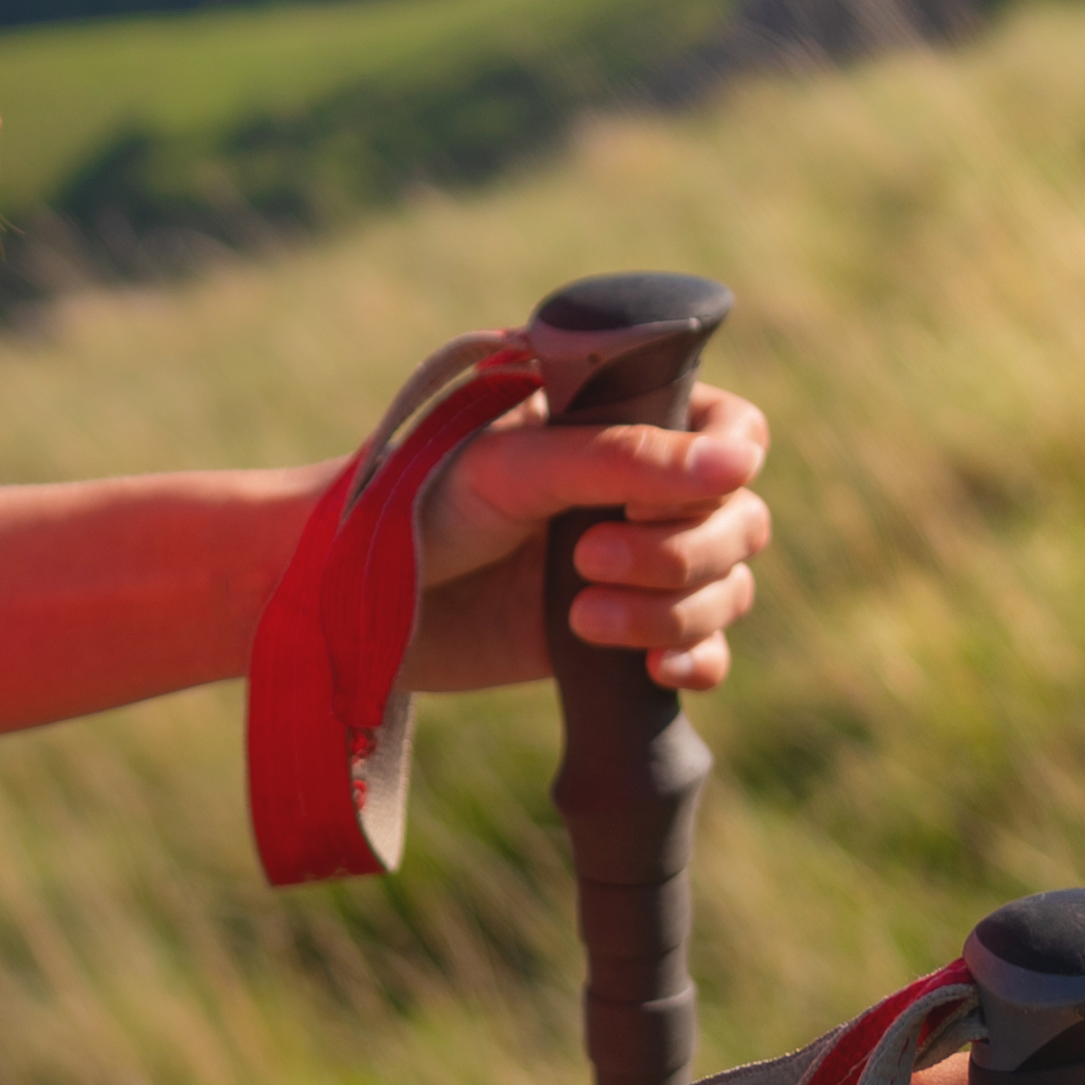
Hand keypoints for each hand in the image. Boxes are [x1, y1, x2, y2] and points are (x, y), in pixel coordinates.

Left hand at [408, 379, 773, 693]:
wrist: (342, 602)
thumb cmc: (411, 503)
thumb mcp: (515, 465)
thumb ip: (625, 458)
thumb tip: (742, 462)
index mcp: (614, 415)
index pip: (728, 426)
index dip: (725, 462)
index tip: (673, 494)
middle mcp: (634, 486)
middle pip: (737, 517)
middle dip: (684, 551)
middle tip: (591, 562)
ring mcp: (629, 562)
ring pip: (725, 586)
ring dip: (676, 609)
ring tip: (584, 618)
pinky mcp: (616, 634)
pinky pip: (701, 649)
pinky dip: (694, 660)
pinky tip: (655, 669)